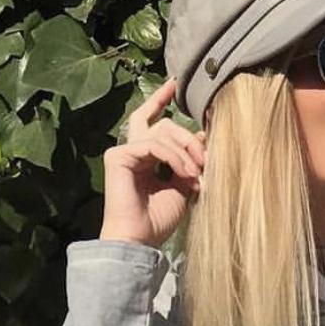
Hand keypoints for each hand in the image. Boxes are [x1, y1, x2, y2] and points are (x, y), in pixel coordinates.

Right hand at [99, 76, 207, 248]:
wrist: (139, 240)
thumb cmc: (158, 220)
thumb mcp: (183, 187)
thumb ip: (189, 162)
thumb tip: (202, 137)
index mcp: (145, 157)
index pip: (154, 121)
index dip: (162, 101)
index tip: (174, 85)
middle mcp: (133, 151)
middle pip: (165, 124)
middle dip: (189, 140)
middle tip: (206, 163)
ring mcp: (123, 152)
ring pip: (162, 131)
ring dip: (186, 152)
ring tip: (197, 174)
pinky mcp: (119, 157)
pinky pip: (154, 144)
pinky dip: (174, 157)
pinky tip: (185, 174)